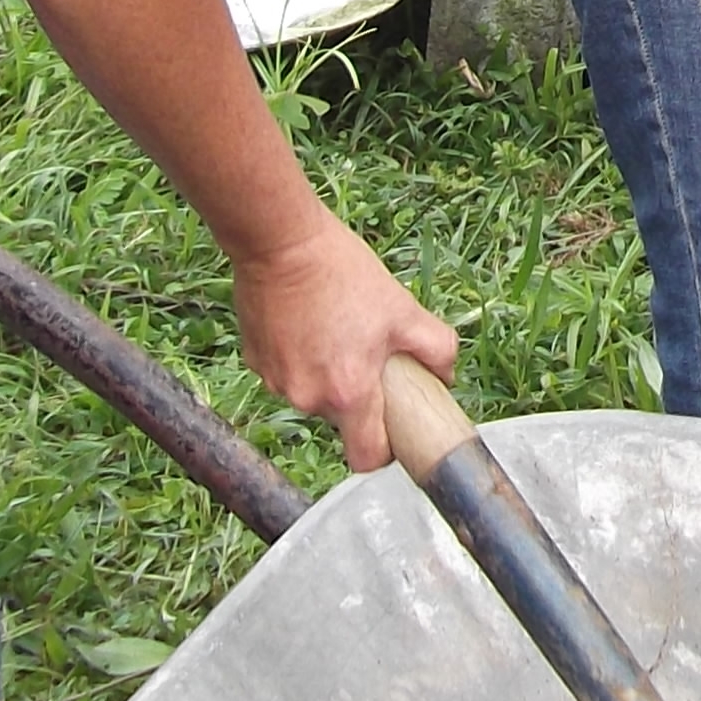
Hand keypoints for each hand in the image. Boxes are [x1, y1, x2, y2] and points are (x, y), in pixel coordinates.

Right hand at [232, 217, 460, 471]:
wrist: (282, 241)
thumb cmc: (342, 273)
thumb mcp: (402, 308)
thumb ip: (435, 348)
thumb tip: (446, 376)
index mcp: (349, 393)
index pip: (366, 458)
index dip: (383, 449)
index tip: (390, 427)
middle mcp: (308, 397)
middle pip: (340, 419)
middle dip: (356, 396)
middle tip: (365, 354)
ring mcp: (276, 381)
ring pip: (312, 394)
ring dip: (325, 374)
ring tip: (334, 328)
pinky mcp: (255, 361)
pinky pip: (286, 373)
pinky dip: (299, 356)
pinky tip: (307, 321)